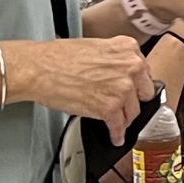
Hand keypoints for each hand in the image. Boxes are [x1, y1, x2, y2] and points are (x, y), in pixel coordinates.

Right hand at [2, 36, 156, 137]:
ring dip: (123, 118)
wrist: (39, 68)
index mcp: (128, 48)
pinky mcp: (110, 108)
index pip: (144, 72)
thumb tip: (121, 75)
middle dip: (133, 100)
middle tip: (122, 105)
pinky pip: (119, 127)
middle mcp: (131, 67)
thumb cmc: (58, 57)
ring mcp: (123, 88)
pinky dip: (116, 134)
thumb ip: (115, 59)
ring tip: (115, 121)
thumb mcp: (96, 46)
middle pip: (143, 93)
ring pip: (133, 112)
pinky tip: (114, 136)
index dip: (135, 84)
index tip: (132, 91)